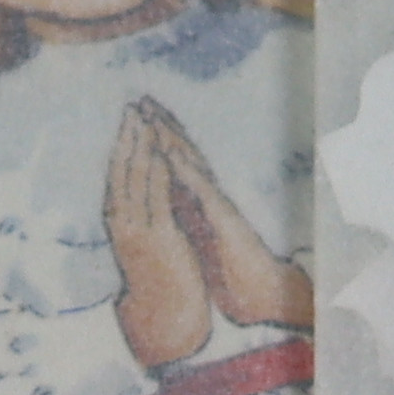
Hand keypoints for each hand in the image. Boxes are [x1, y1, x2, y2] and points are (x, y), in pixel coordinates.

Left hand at [103, 103, 299, 370]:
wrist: (257, 294)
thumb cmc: (231, 270)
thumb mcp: (200, 240)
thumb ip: (188, 220)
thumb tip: (168, 211)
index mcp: (197, 205)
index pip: (175, 165)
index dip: (156, 141)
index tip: (136, 118)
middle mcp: (207, 198)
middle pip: (183, 155)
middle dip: (162, 127)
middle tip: (142, 100)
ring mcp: (217, 205)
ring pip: (192, 165)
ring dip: (172, 139)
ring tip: (153, 115)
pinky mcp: (224, 220)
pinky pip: (203, 191)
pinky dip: (187, 171)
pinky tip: (172, 154)